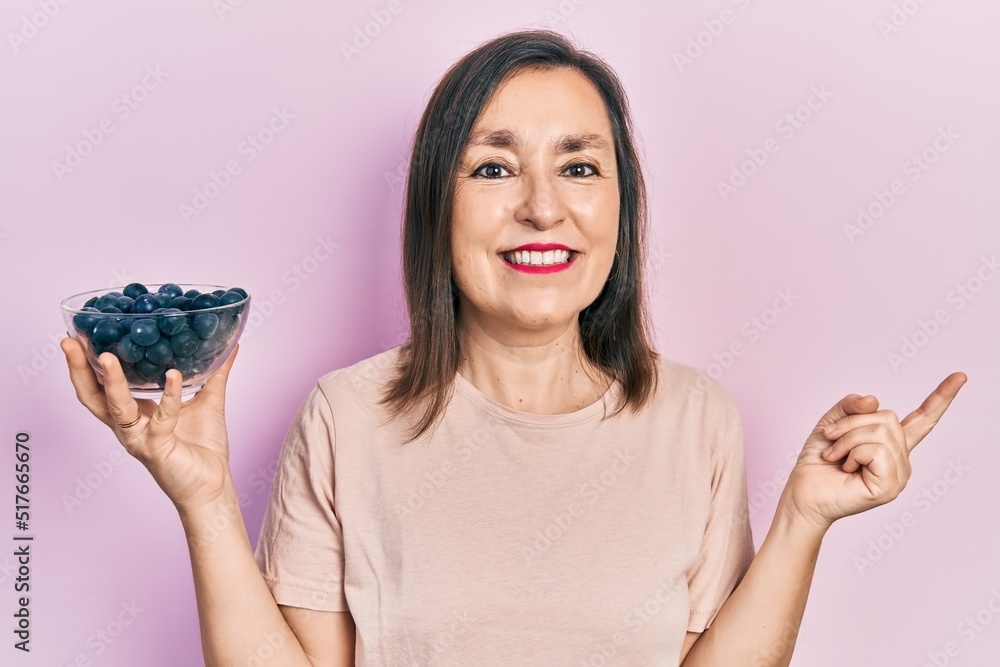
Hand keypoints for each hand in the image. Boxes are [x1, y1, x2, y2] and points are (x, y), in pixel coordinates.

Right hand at [61, 336, 239, 514]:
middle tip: (70, 341)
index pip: (101, 385)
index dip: (87, 362)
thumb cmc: (204, 447)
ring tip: (108, 356)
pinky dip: (170, 396)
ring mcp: (140, 438)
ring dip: (111, 381)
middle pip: (93, 396)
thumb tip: (230, 345)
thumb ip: (215, 373)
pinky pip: (162, 419)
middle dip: (79, 368)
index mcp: (135, 413)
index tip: (78, 335)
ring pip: (116, 408)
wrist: (213, 485)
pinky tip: (174, 375)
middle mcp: (129, 426)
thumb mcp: (209, 401)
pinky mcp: (157, 449)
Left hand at [779, 372, 966, 530]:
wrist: (803, 492)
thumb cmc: (817, 461)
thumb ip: (851, 406)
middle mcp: (900, 457)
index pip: (922, 418)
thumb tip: (874, 400)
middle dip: (851, 423)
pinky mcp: (890, 487)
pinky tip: (847, 469)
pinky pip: (876, 451)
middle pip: (887, 417)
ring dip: (847, 439)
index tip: (960, 376)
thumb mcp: (832, 422)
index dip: (941, 397)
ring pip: (880, 432)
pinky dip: (853, 453)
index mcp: (891, 442)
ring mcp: (899, 474)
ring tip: (836, 456)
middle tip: (831, 439)